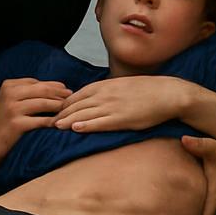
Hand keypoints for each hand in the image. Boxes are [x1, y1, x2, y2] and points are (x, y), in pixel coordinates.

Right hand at [0, 78, 69, 169]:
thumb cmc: (1, 125)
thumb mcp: (9, 103)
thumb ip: (25, 94)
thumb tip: (54, 88)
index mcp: (8, 86)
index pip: (36, 82)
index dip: (53, 85)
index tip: (65, 89)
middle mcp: (9, 94)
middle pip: (42, 90)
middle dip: (59, 93)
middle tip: (72, 97)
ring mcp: (12, 108)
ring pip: (43, 103)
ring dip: (59, 106)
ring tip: (70, 110)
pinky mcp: (17, 124)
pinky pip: (41, 121)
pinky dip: (53, 121)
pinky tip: (61, 124)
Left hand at [53, 76, 194, 131]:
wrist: (168, 94)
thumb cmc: (148, 91)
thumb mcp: (123, 85)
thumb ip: (108, 91)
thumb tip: (96, 97)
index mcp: (105, 85)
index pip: (77, 94)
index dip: (64, 103)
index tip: (55, 110)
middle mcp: (105, 94)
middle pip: (77, 104)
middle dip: (61, 113)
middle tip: (48, 120)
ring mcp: (113, 107)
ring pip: (84, 114)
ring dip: (67, 120)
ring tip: (55, 126)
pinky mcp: (121, 119)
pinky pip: (99, 123)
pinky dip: (86, 125)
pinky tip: (75, 129)